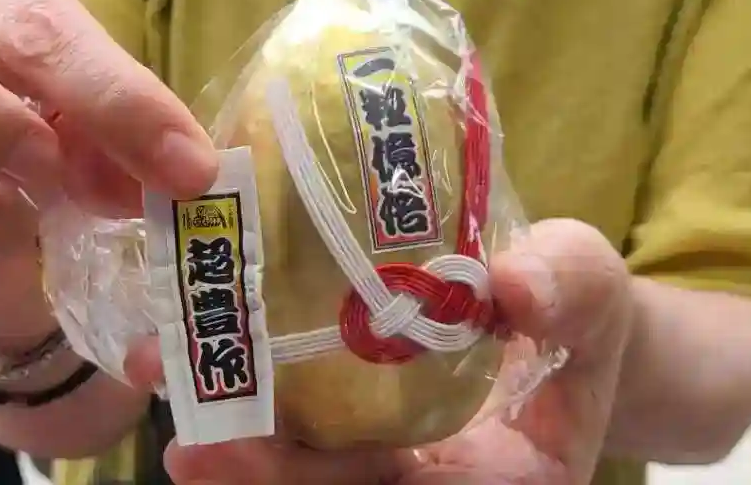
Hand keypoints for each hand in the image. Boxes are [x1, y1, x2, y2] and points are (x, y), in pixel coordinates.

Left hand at [163, 219, 633, 484]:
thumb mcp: (589, 285)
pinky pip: (294, 432)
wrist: (550, 315)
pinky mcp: (352, 425)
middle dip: (263, 482)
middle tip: (188, 447)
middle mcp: (439, 480)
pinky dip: (241, 409)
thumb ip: (569, 287)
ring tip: (162, 399)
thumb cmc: (575, 307)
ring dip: (232, 453)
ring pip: (306, 474)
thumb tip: (514, 286)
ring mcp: (390, 458)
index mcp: (506, 478)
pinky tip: (188, 367)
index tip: (266, 459)